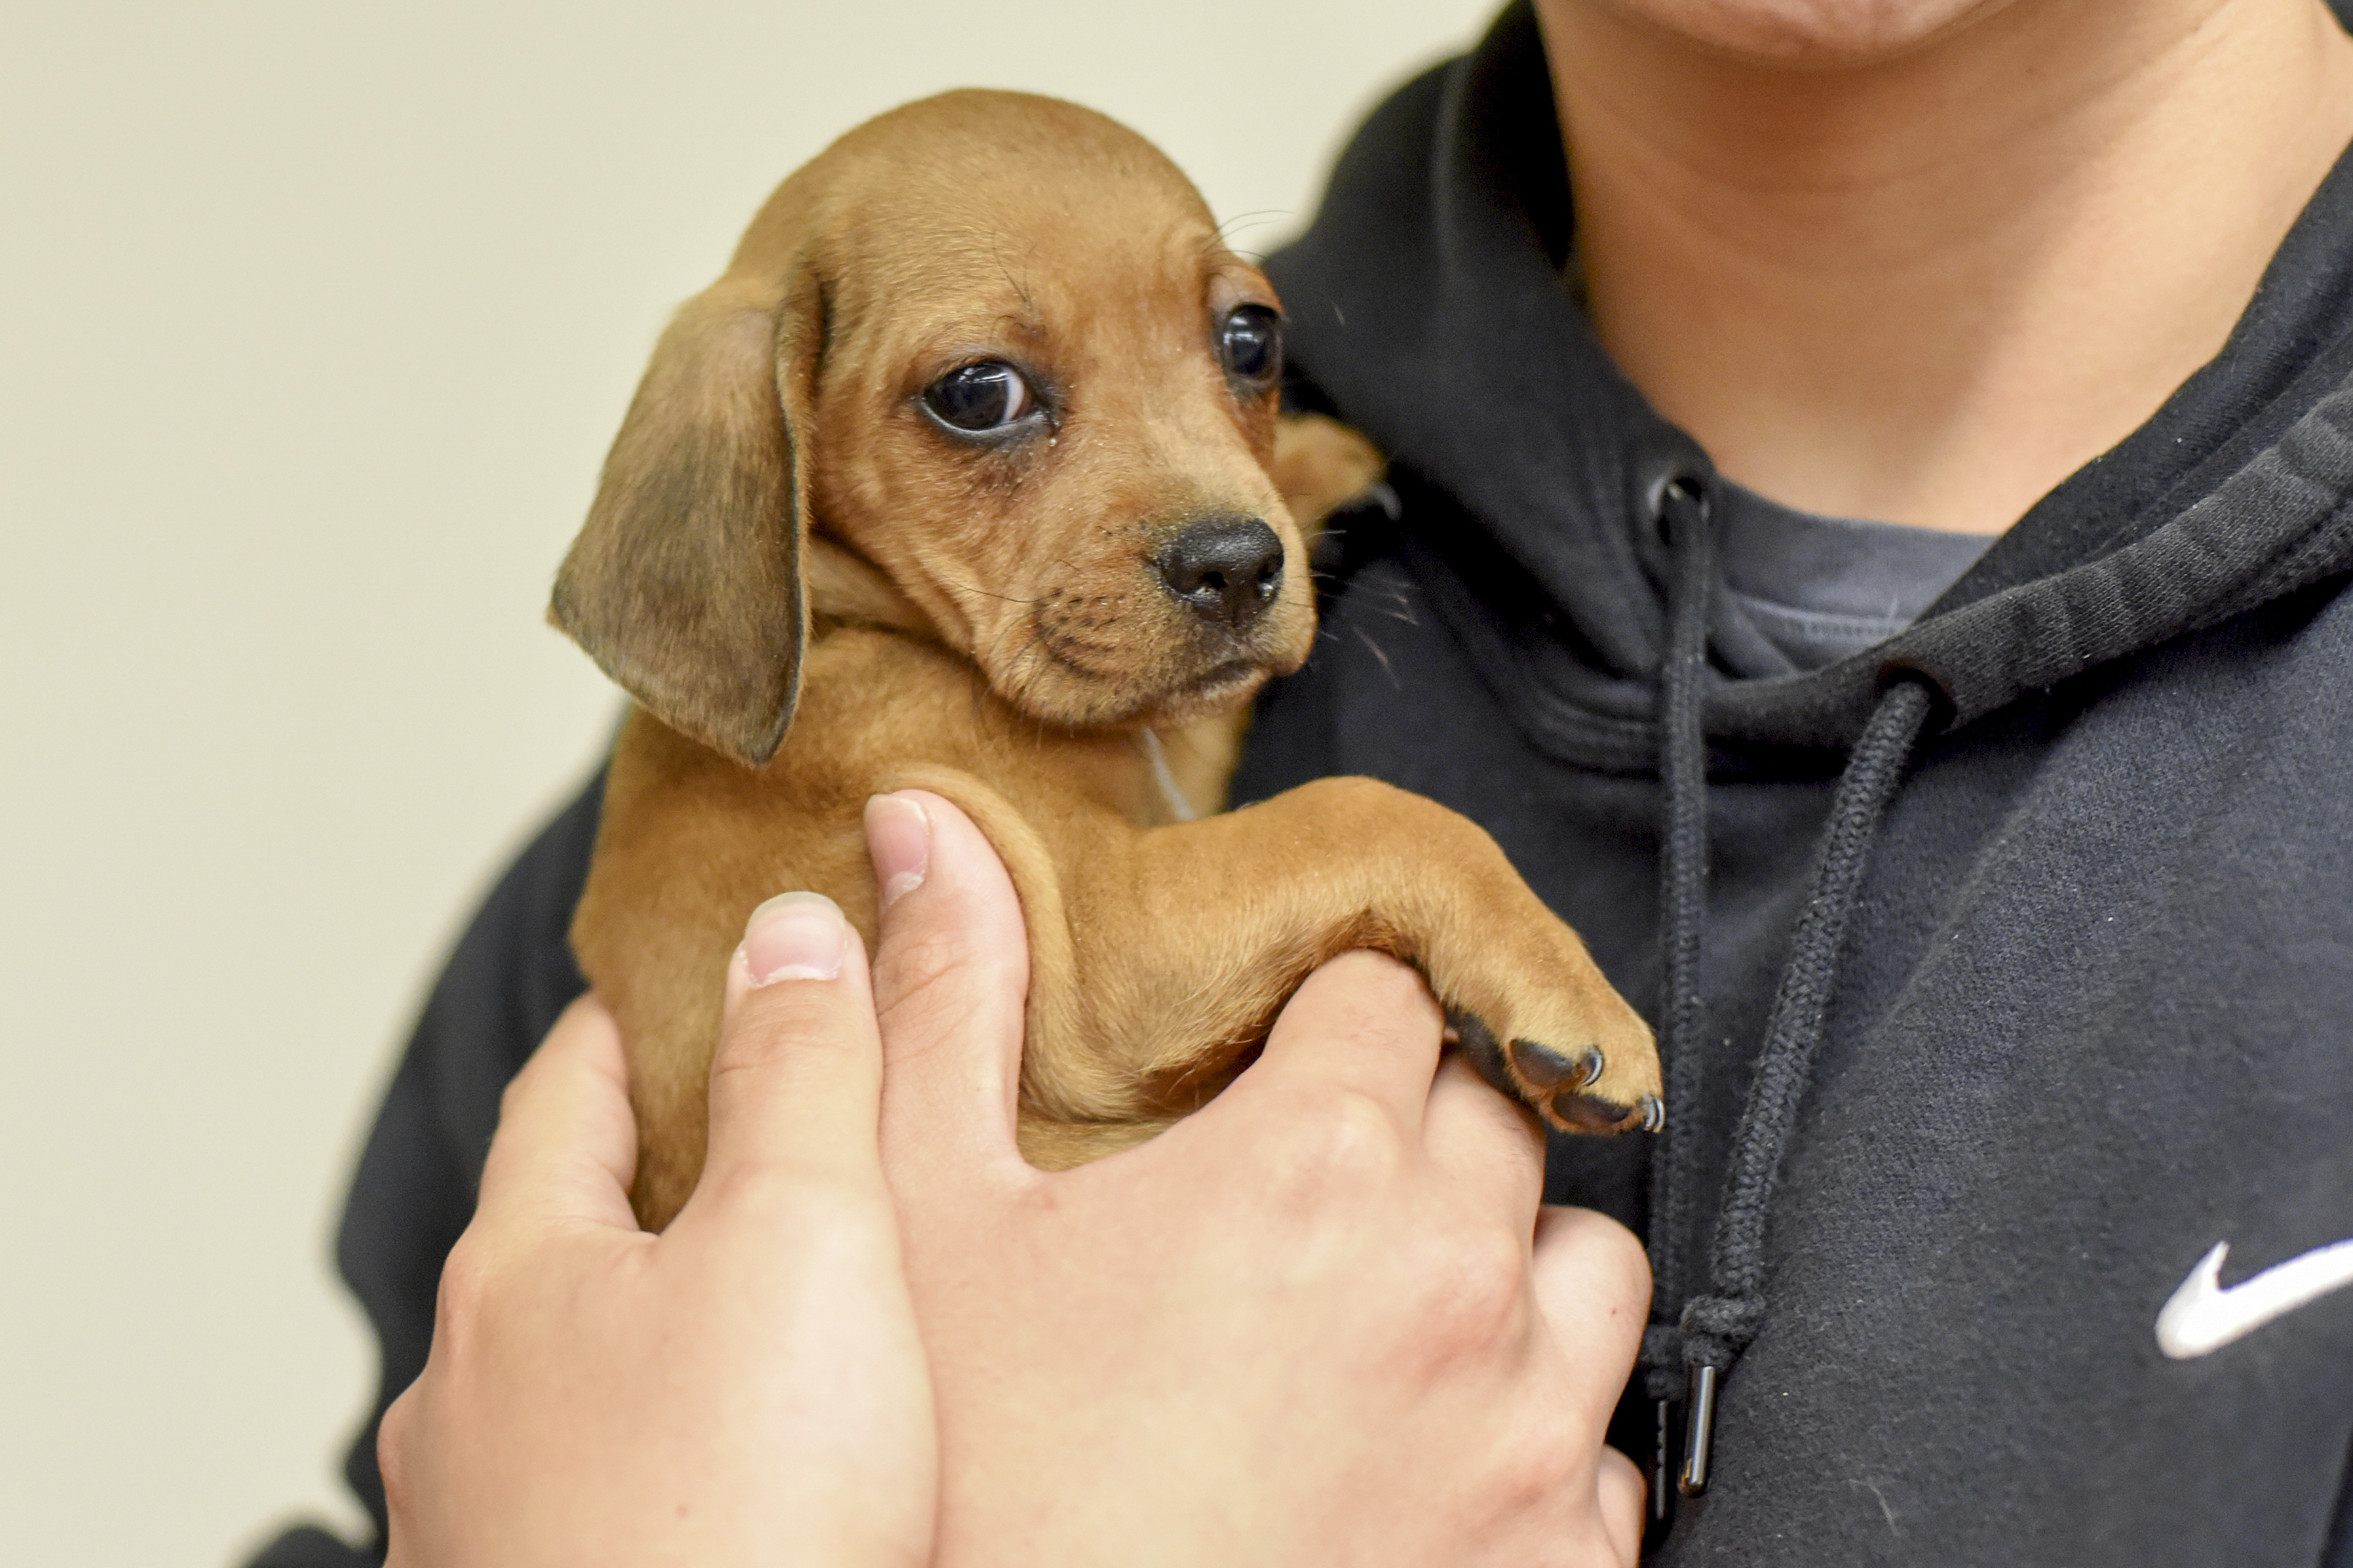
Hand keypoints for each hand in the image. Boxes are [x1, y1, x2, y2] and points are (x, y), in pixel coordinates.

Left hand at [378, 895, 934, 1567]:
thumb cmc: (740, 1515)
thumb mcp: (803, 1236)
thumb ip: (801, 1068)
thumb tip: (787, 927)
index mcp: (521, 1273)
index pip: (571, 1090)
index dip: (643, 1017)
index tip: (701, 976)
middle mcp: (472, 1396)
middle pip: (562, 1234)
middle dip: (658, 1173)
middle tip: (768, 1130)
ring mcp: (491, 1523)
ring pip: (574, 1375)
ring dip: (656, 1322)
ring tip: (772, 1310)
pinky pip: (598, 1487)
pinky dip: (662, 1441)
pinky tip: (738, 1474)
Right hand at [864, 789, 1648, 1567]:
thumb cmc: (973, 1477)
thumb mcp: (921, 1223)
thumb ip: (941, 1004)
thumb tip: (923, 826)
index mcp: (1315, 1161)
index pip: (1384, 992)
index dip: (1325, 1010)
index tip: (1282, 1055)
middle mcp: (1456, 1278)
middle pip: (1494, 1116)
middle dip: (1413, 1126)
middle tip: (1309, 1194)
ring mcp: (1528, 1432)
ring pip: (1588, 1268)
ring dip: (1508, 1266)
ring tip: (1389, 1315)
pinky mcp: (1560, 1565)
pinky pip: (1609, 1456)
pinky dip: (1542, 1438)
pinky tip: (1429, 1459)